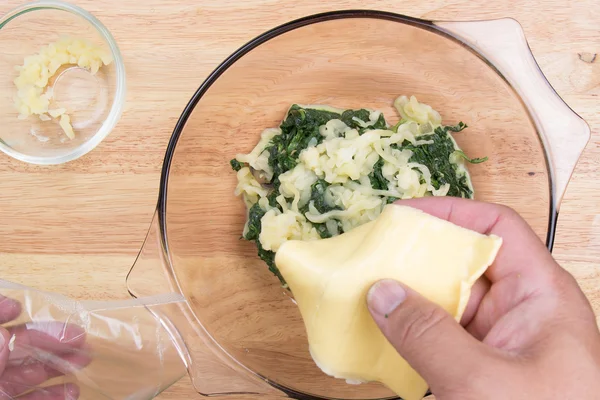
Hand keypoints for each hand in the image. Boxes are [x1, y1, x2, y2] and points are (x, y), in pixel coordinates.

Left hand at [0, 296, 88, 399]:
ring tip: (84, 360)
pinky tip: (71, 391)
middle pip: (14, 346)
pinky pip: (28, 398)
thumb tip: (3, 333)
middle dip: (47, 339)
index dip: (0, 310)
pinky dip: (51, 394)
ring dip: (57, 364)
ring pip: (25, 372)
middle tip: (78, 337)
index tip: (18, 307)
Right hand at [367, 197, 599, 398]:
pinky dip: (410, 332)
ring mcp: (499, 342)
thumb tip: (382, 293)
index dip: (451, 212)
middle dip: (419, 255)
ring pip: (448, 300)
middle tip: (373, 254)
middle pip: (465, 261)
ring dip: (408, 295)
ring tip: (367, 291)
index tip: (403, 216)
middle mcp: (521, 312)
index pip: (497, 228)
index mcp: (541, 296)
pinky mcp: (480, 369)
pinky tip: (382, 335)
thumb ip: (429, 336)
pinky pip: (440, 336)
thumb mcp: (484, 383)